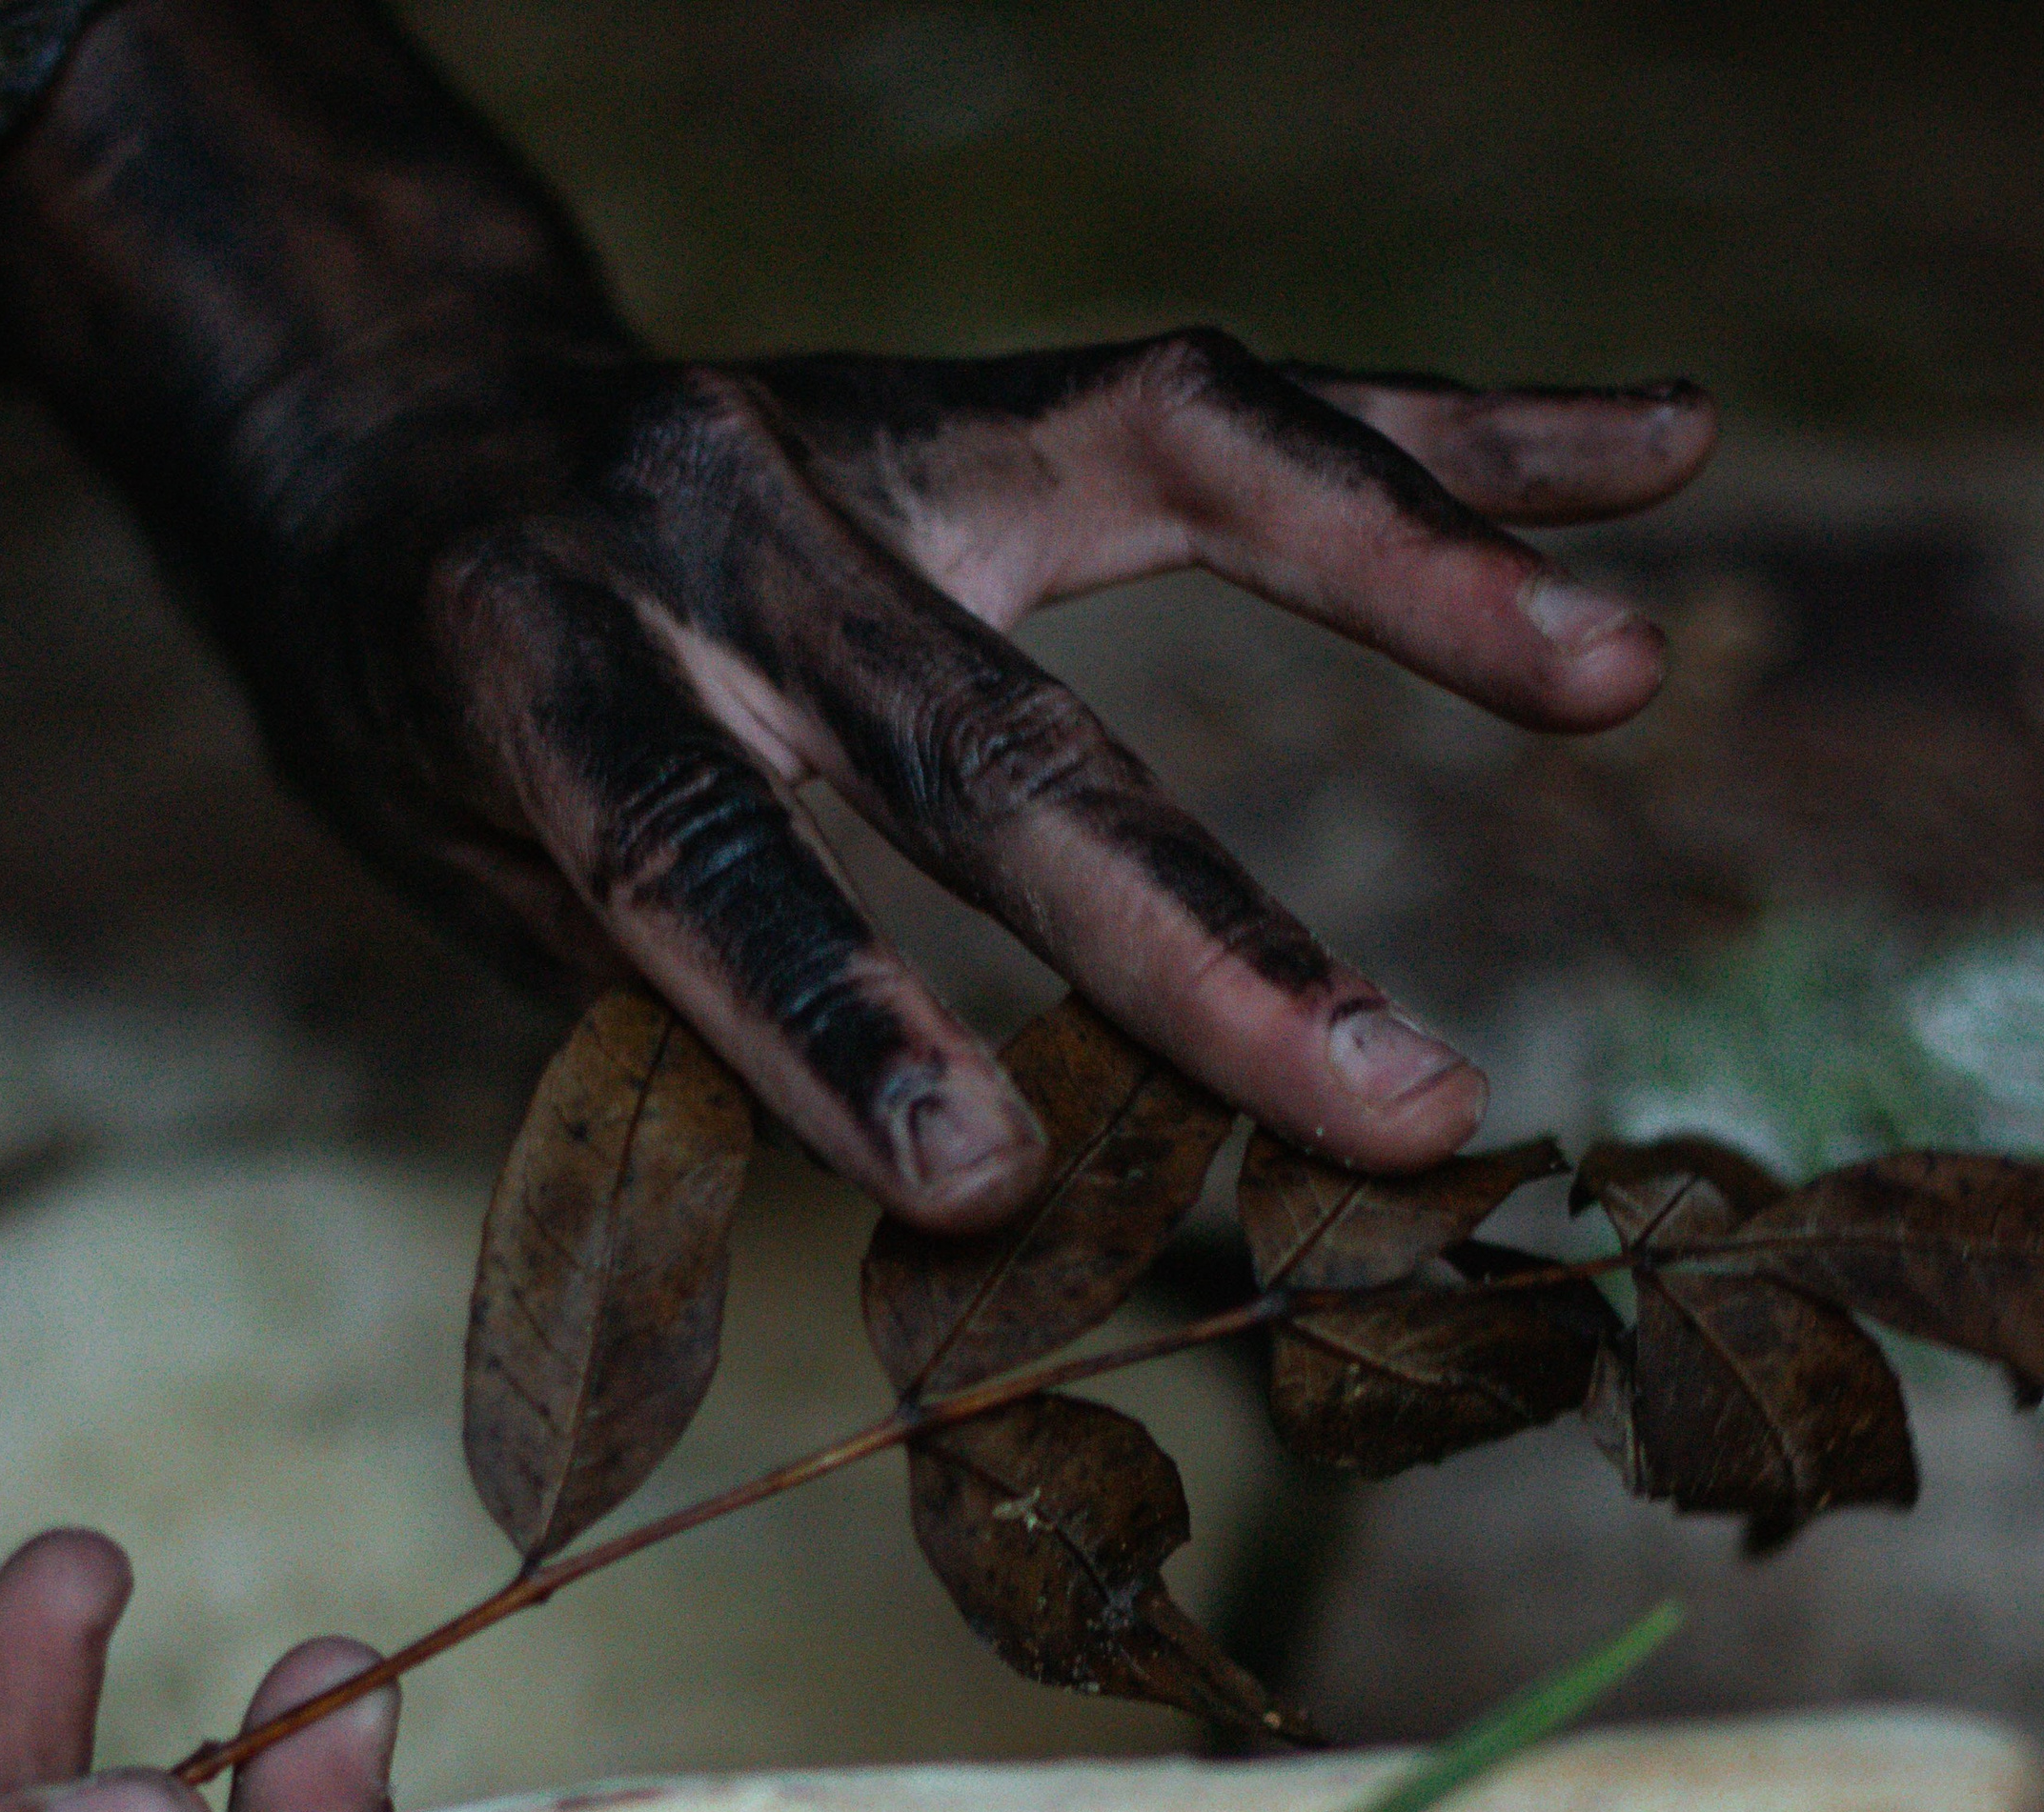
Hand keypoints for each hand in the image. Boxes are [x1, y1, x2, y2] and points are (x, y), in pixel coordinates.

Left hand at [0, 0, 1714, 1226]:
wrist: (391, 422)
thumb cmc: (431, 710)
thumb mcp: (462, 870)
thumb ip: (678, 998)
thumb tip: (943, 1168)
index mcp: (532, 664)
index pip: (686, 859)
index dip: (824, 1016)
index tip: (977, 1181)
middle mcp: (711, 522)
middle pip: (980, 728)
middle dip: (1191, 930)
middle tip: (1399, 1094)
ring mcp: (864, 431)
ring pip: (1166, 468)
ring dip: (1408, 581)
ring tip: (1614, 674)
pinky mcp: (981, 399)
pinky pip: (1231, 407)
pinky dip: (1443, 436)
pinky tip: (1652, 450)